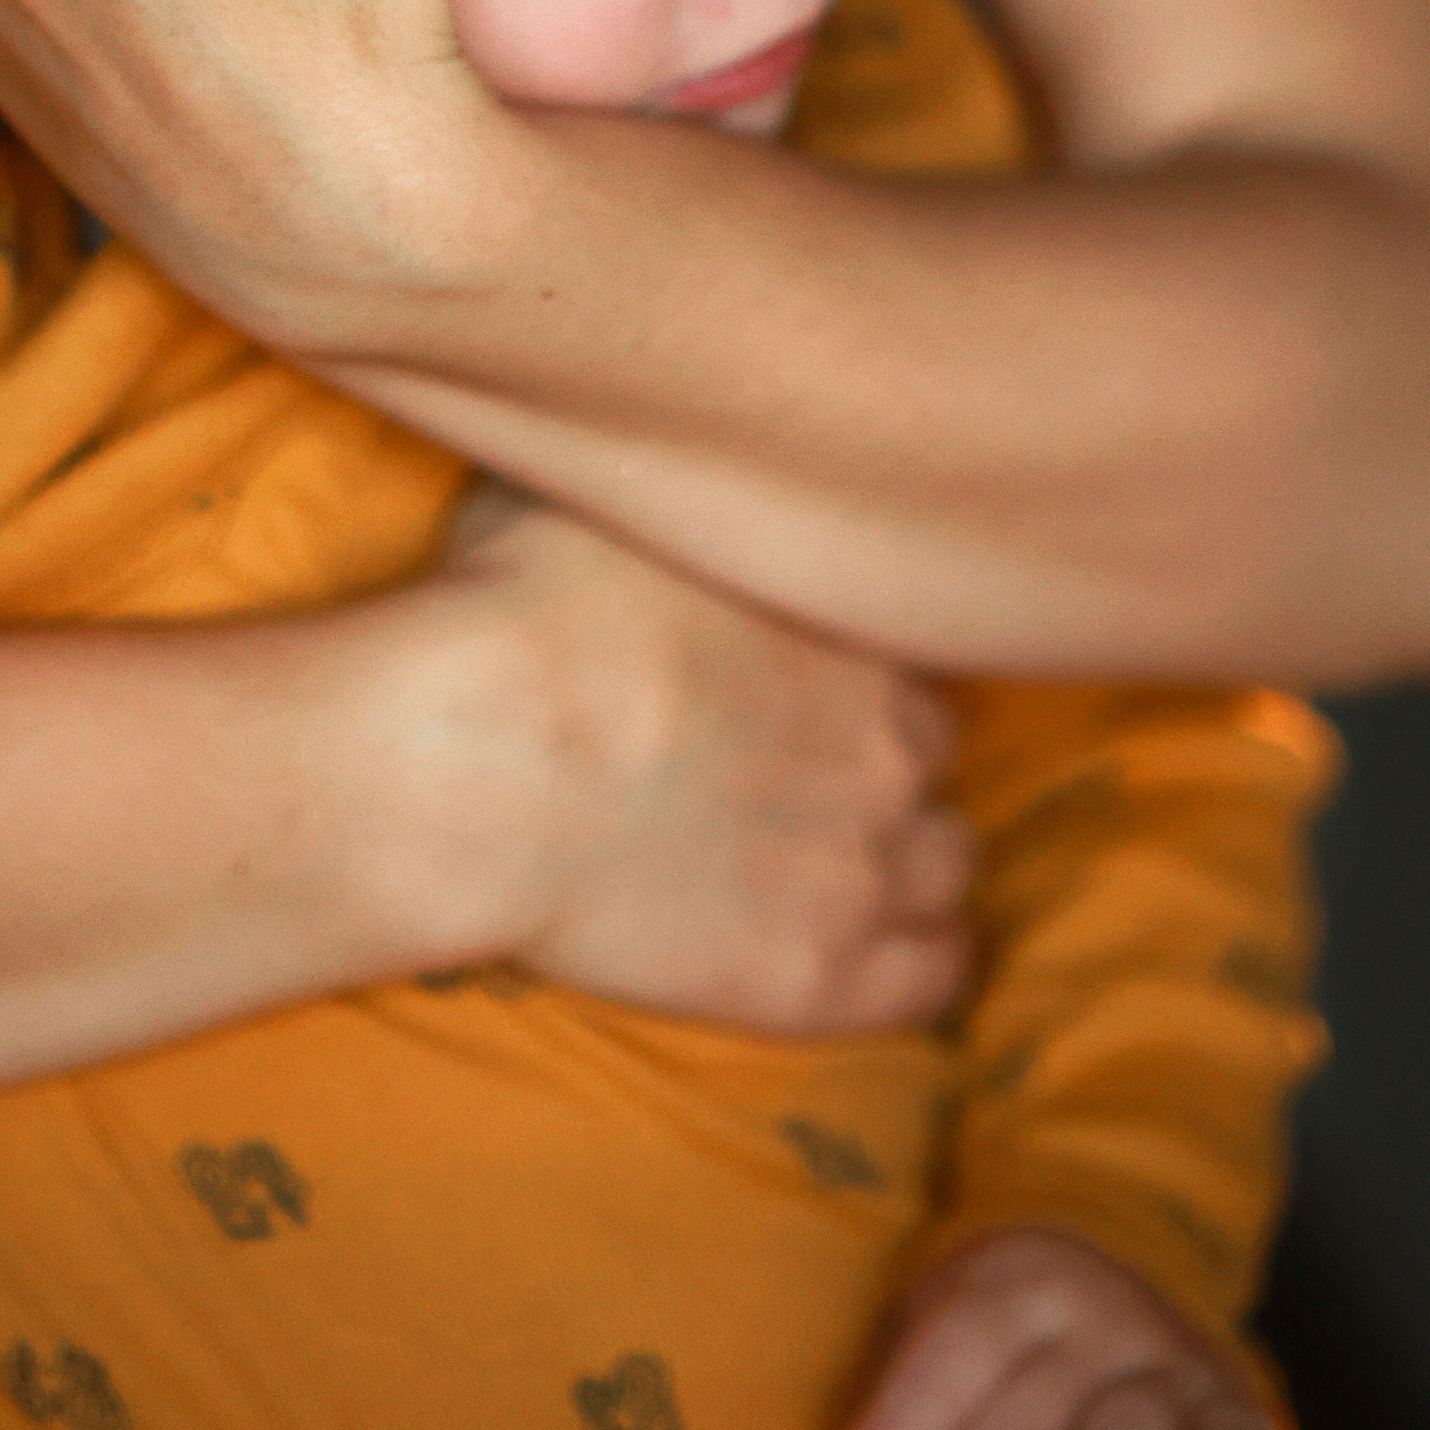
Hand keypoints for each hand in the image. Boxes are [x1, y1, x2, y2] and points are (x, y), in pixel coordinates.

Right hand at [441, 485, 974, 1033]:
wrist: (480, 760)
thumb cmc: (515, 610)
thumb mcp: (594, 487)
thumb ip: (661, 480)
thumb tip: (646, 449)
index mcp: (848, 610)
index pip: (905, 638)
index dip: (845, 666)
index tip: (788, 681)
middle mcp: (889, 731)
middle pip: (930, 749)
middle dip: (874, 760)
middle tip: (789, 774)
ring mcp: (867, 858)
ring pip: (948, 864)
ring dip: (901, 864)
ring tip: (822, 870)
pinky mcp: (827, 973)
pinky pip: (936, 981)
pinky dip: (913, 968)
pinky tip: (863, 956)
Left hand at [824, 1229, 1276, 1429]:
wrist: (1125, 1305)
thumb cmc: (1004, 1355)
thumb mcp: (951, 1337)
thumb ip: (908, 1404)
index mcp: (1022, 1277)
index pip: (955, 1350)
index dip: (896, 1421)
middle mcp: (1102, 1312)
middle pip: (1021, 1407)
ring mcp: (1169, 1364)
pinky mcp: (1228, 1416)